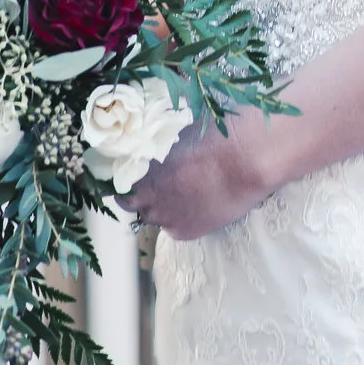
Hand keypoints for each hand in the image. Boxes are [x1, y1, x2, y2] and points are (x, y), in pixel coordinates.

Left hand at [121, 119, 270, 239]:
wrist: (246, 160)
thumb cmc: (214, 136)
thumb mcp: (175, 132)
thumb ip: (157, 143)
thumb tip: (151, 138)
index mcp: (137, 169)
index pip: (117, 181)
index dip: (129, 177)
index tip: (139, 172)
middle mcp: (144, 198)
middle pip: (132, 202)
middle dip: (144, 194)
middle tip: (166, 182)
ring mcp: (162, 218)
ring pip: (154, 216)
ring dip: (164, 207)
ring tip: (188, 192)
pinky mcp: (182, 232)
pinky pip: (175, 227)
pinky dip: (184, 218)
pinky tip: (201, 203)